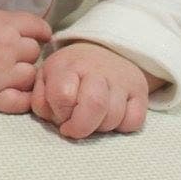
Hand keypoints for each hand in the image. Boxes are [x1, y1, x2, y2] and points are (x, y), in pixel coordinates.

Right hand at [0, 6, 50, 113]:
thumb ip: (5, 20)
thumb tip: (25, 29)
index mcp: (4, 24)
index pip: (39, 27)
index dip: (40, 32)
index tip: (38, 36)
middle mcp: (8, 48)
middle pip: (35, 52)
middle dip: (26, 52)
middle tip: (12, 54)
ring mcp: (3, 74)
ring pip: (31, 76)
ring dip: (24, 74)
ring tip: (10, 73)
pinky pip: (22, 101)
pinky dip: (23, 98)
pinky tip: (16, 92)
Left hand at [31, 42, 159, 138]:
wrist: (102, 50)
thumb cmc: (70, 72)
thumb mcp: (46, 78)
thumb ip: (40, 99)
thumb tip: (53, 119)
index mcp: (68, 65)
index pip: (62, 94)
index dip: (59, 112)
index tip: (60, 117)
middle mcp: (97, 69)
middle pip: (94, 104)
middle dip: (81, 127)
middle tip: (75, 129)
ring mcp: (121, 79)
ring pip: (114, 117)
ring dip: (100, 128)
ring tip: (92, 118)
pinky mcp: (140, 90)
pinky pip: (134, 121)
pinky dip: (122, 127)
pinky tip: (111, 116)